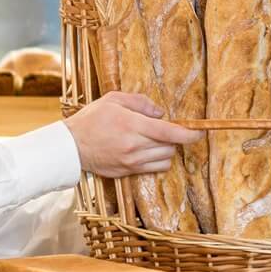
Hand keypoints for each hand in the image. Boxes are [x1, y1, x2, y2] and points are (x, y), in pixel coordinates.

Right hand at [63, 92, 202, 177]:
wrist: (71, 146)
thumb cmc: (91, 119)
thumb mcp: (113, 99)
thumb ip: (140, 102)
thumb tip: (160, 113)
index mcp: (132, 125)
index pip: (169, 132)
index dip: (189, 134)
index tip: (199, 133)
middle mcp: (134, 146)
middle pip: (170, 146)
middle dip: (173, 138)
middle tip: (163, 129)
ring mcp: (131, 162)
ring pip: (165, 159)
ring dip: (166, 150)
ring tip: (153, 140)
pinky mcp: (127, 172)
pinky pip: (154, 169)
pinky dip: (158, 161)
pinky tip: (147, 152)